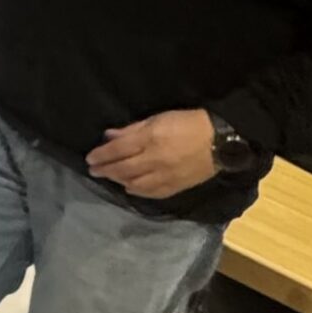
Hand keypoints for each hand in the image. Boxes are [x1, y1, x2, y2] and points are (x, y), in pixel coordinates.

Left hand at [87, 108, 218, 198]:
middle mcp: (155, 160)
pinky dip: (138, 191)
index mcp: (150, 139)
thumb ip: (132, 129)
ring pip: (135, 184)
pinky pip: (152, 194)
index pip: (118, 150)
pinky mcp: (177, 187)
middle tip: (93, 170)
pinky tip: (130, 188)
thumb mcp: (158, 119)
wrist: (221, 141)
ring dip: (119, 181)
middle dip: (105, 170)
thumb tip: (110, 136)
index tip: (90, 158)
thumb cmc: (188, 123)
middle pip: (123, 169)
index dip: (102, 155)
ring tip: (110, 177)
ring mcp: (166, 176)